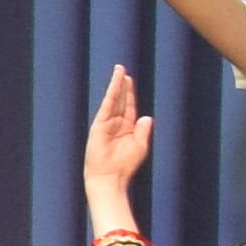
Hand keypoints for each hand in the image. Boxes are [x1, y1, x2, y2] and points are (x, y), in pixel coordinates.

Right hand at [88, 64, 153, 217]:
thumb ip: (142, 130)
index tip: (129, 79)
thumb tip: (146, 116)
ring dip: (116, 85)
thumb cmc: (125, 165)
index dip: (129, 93)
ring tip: (119, 71)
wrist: (110, 176)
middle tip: (122, 69)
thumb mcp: (140, 146)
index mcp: (126, 128)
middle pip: (119, 99)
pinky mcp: (99, 125)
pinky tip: (114, 85)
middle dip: (122, 84)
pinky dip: (110, 95)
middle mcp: (115, 123)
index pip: (128, 106)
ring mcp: (106, 123)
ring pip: (113, 100)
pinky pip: (106, 107)